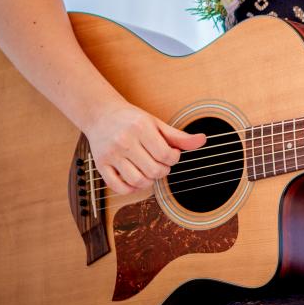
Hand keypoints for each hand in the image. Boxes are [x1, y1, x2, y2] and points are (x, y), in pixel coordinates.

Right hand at [84, 101, 206, 194]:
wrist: (101, 115)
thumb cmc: (132, 120)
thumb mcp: (156, 124)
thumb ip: (179, 136)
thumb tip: (203, 140)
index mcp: (141, 128)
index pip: (166, 155)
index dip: (174, 158)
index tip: (171, 154)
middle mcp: (125, 141)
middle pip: (153, 170)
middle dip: (163, 170)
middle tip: (161, 163)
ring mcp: (111, 155)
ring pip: (137, 181)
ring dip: (149, 181)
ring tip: (149, 171)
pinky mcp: (101, 165)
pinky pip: (119, 188)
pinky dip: (131, 189)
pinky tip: (135, 179)